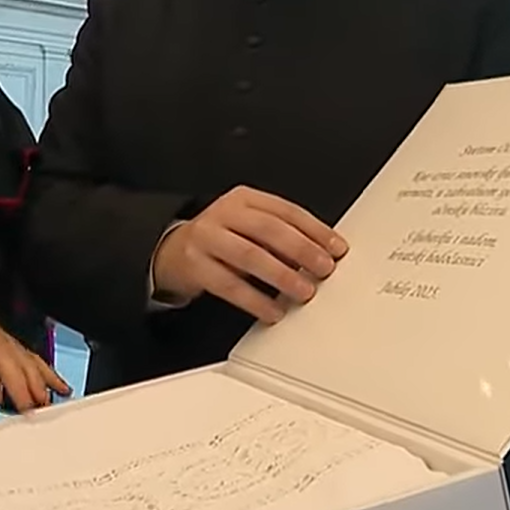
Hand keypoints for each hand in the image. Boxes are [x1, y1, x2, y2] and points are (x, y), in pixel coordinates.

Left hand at [0, 295, 69, 412]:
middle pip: (7, 358)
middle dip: (19, 384)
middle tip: (28, 408)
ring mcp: (3, 338)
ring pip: (24, 358)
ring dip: (37, 381)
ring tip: (46, 403)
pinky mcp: (12, 343)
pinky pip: (33, 357)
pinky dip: (48, 373)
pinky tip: (61, 388)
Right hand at [150, 187, 345, 323]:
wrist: (172, 251)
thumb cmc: (221, 239)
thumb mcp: (249, 227)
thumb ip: (280, 236)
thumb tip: (322, 255)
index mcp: (244, 199)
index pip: (285, 210)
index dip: (315, 229)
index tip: (337, 248)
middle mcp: (224, 214)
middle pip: (268, 229)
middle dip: (301, 250)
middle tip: (324, 269)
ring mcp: (207, 238)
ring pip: (249, 255)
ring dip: (281, 275)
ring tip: (303, 291)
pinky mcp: (195, 265)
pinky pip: (229, 285)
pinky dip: (255, 300)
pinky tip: (272, 310)